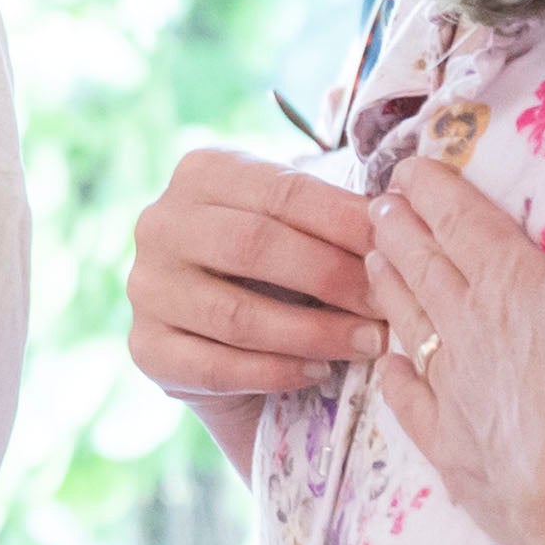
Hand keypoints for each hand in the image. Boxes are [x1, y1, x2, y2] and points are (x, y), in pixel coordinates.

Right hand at [127, 146, 384, 433]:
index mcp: (201, 172)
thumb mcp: (298, 226)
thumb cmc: (277, 268)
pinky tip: (319, 371)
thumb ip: (333, 215)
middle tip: (387, 304)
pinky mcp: (146, 348)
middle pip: (253, 245)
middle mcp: (160, 223)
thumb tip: (397, 216)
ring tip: (367, 344)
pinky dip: (275, 371)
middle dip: (332, 276)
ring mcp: (146, 287)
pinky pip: (215, 366)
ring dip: (313, 333)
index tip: (399, 247)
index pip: (282, 191)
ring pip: (236, 314)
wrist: (224, 337)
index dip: (345, 221)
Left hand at [369, 114, 544, 544]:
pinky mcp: (446, 442)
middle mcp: (462, 324)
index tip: (406, 167)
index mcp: (506, 279)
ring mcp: (447, 384)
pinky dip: (390, 371)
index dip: (430, 189)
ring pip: (403, 319)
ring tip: (370, 259)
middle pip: (420, 262)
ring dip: (385, 283)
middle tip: (375, 206)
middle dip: (397, 228)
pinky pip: (406, 396)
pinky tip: (380, 361)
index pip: (457, 219)